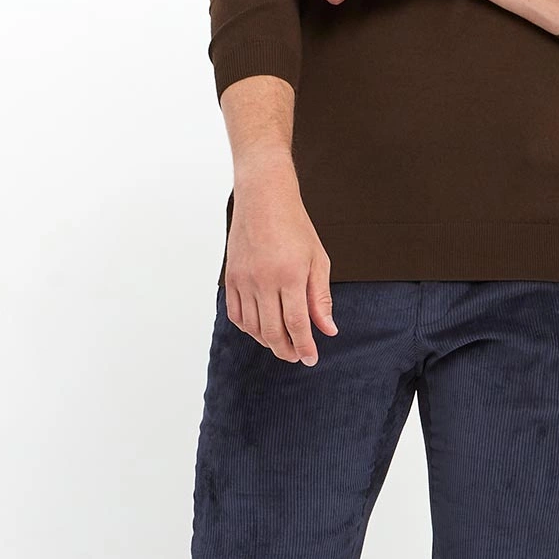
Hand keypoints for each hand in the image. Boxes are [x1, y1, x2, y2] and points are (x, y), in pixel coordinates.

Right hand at [224, 155, 336, 364]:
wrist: (263, 199)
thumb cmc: (295, 227)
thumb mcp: (317, 260)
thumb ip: (321, 298)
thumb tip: (328, 329)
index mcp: (289, 275)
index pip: (296, 324)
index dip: (304, 346)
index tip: (311, 359)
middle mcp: (263, 281)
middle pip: (272, 331)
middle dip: (286, 350)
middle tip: (297, 356)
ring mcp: (243, 280)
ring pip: (253, 327)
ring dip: (268, 341)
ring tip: (282, 344)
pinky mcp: (230, 278)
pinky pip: (236, 314)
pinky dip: (248, 328)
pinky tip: (261, 329)